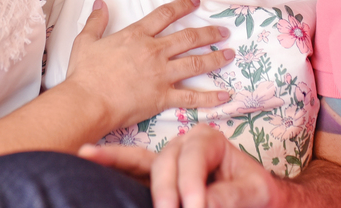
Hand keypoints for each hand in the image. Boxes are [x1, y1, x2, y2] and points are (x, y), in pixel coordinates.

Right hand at [65, 0, 234, 130]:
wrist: (87, 101)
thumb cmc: (84, 74)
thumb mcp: (86, 41)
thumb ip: (96, 21)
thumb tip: (100, 3)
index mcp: (137, 35)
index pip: (165, 14)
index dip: (183, 6)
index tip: (196, 2)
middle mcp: (154, 51)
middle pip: (188, 37)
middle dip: (208, 32)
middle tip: (223, 30)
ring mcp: (161, 74)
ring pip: (196, 63)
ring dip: (215, 58)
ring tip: (230, 53)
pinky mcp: (163, 97)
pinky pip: (191, 97)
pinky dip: (210, 97)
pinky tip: (225, 95)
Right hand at [83, 124, 279, 207]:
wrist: (253, 200)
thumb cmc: (253, 193)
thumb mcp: (253, 193)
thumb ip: (229, 196)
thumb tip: (200, 204)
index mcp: (209, 140)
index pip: (194, 158)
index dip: (192, 185)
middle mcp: (183, 143)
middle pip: (166, 162)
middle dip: (164, 190)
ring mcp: (165, 157)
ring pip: (141, 162)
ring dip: (117, 163)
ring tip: (90, 159)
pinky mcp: (153, 175)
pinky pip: (129, 166)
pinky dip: (110, 161)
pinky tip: (86, 154)